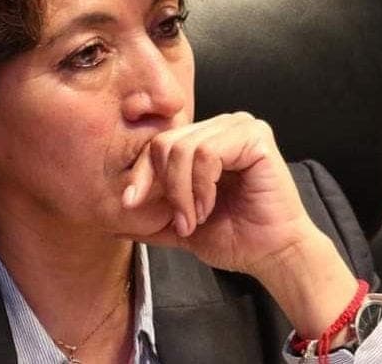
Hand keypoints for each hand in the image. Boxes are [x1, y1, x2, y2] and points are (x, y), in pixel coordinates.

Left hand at [122, 112, 358, 340]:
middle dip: (166, 189)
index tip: (130, 204)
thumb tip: (111, 225)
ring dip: (184, 192)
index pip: (157, 144)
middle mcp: (220, 127)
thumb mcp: (179, 225)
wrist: (270, 254)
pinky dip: (202, 186)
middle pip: (166, 143)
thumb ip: (150, 219)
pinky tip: (211, 206)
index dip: (141, 175)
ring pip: (184, 148)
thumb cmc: (232, 237)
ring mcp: (239, 127)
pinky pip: (208, 153)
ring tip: (197, 217)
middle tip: (182, 221)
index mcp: (204, 141)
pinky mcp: (255, 136)